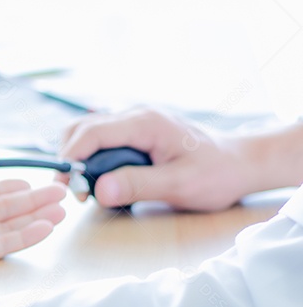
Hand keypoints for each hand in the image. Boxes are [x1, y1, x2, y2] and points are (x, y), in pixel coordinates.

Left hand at [0, 149, 66, 270]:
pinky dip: (25, 236)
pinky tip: (46, 227)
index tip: (35, 181)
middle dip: (32, 201)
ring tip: (62, 209)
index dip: (12, 185)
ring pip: (7, 225)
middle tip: (60, 194)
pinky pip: (1, 243)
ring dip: (35, 218)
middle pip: (2, 207)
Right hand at [58, 107, 250, 210]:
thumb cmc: (216, 174)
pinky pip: (101, 138)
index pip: (92, 132)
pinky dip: (91, 156)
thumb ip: (138, 185)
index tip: (65, 182)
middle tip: (74, 189)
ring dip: (79, 157)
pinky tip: (99, 177)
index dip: (71, 156)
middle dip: (70, 157)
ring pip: (88, 131)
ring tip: (86, 187)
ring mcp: (135, 121)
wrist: (240, 163)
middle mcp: (136, 115)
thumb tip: (98, 190)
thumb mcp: (179, 184)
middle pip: (82, 127)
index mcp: (146, 123)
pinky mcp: (136, 132)